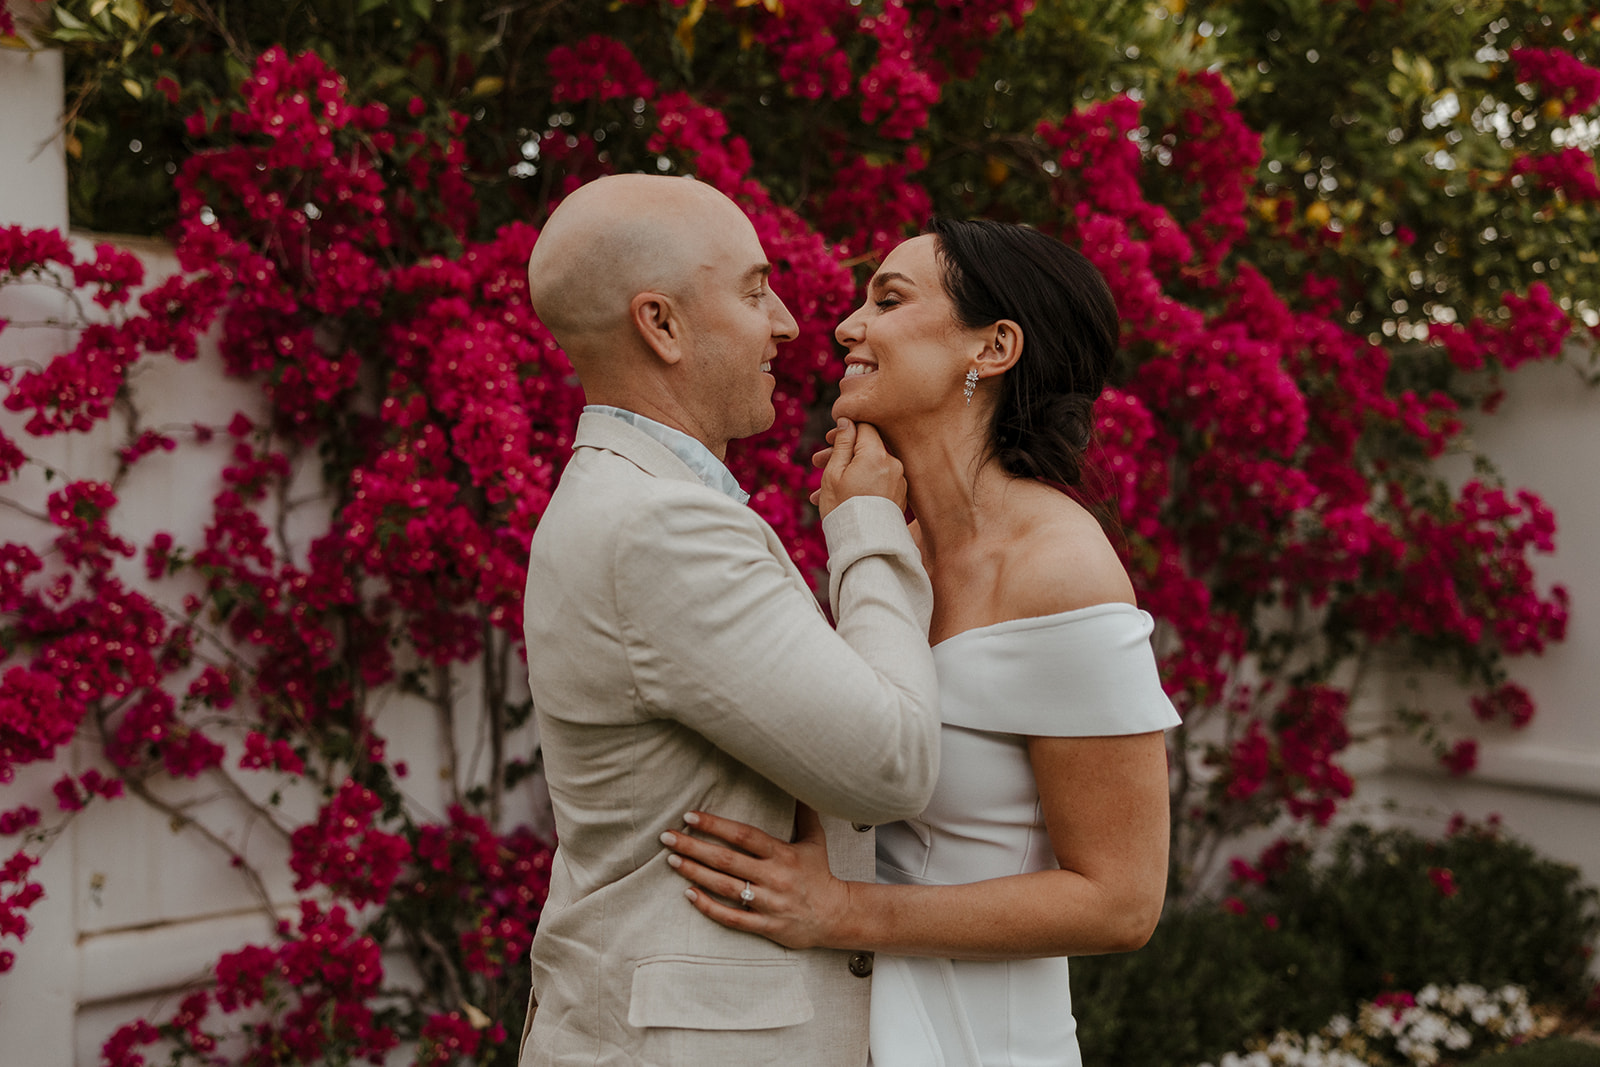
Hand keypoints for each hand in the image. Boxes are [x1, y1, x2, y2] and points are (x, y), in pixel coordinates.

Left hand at [661, 805, 851, 949]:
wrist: (836, 916)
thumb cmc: (820, 874)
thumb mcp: (814, 840)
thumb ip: (804, 813)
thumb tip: (799, 783)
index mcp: (782, 853)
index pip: (744, 835)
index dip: (716, 825)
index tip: (691, 816)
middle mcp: (773, 877)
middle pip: (727, 860)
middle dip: (694, 847)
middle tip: (668, 837)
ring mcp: (768, 902)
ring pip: (725, 887)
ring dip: (695, 873)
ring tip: (672, 860)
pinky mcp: (766, 925)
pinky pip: (732, 918)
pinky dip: (709, 907)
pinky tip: (689, 894)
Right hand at [810, 418, 906, 516]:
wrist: (865, 546)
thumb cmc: (844, 509)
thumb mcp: (834, 473)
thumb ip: (842, 444)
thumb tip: (847, 422)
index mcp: (877, 455)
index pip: (865, 426)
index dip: (846, 429)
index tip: (829, 439)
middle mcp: (893, 464)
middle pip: (867, 447)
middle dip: (842, 453)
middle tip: (817, 462)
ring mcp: (898, 480)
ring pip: (870, 466)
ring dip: (847, 472)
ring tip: (822, 488)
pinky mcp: (899, 495)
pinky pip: (877, 482)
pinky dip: (860, 484)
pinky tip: (840, 497)